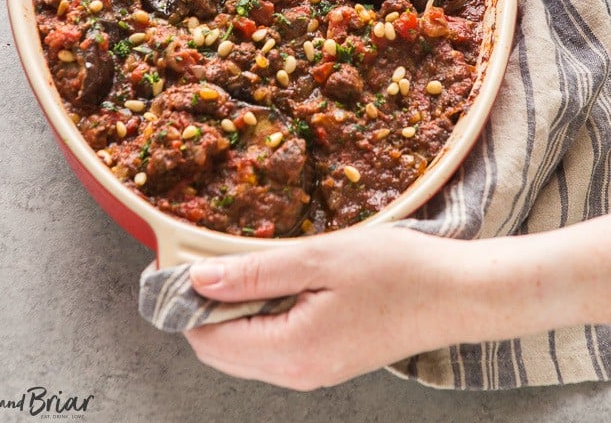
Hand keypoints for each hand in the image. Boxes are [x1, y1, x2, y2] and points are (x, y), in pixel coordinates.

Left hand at [186, 225, 473, 389]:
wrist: (456, 294)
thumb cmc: (395, 270)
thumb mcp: (320, 259)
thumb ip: (255, 271)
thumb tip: (197, 280)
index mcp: (292, 351)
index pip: (207, 338)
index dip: (183, 301)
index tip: (172, 258)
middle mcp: (297, 373)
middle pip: (220, 349)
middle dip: (202, 306)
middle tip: (202, 253)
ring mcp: (312, 371)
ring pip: (243, 349)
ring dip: (229, 310)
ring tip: (237, 261)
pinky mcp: (325, 361)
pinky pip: (269, 346)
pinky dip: (255, 316)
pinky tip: (270, 279)